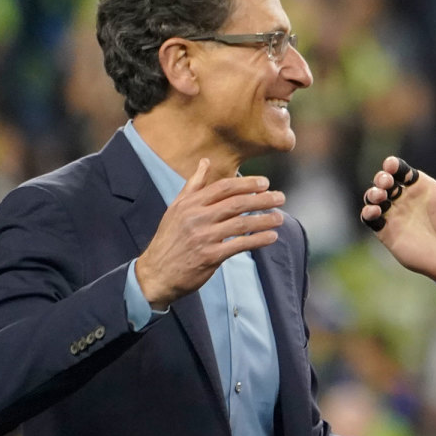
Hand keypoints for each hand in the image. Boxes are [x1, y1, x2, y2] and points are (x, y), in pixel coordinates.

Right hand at [136, 158, 284, 306]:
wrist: (155, 274)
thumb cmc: (169, 239)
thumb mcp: (176, 209)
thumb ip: (193, 185)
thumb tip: (205, 161)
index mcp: (190, 204)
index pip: (223, 187)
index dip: (247, 183)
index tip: (265, 183)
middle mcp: (197, 218)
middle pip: (236, 203)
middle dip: (261, 199)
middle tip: (280, 197)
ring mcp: (203, 237)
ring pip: (241, 223)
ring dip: (264, 220)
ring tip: (280, 217)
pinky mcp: (210, 257)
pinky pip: (239, 245)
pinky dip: (258, 240)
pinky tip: (271, 237)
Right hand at [360, 135, 435, 280]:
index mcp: (420, 186)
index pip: (400, 169)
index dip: (392, 165)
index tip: (391, 166)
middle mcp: (405, 199)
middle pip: (384, 182)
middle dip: (381, 179)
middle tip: (386, 183)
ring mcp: (396, 215)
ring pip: (374, 199)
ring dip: (372, 194)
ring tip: (379, 197)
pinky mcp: (388, 233)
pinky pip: (371, 220)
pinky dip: (368, 213)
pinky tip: (375, 212)